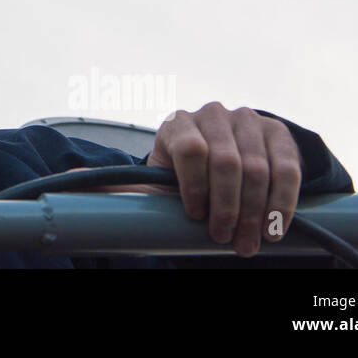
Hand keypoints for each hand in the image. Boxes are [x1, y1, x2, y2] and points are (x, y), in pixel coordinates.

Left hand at [70, 103, 303, 256]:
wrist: (229, 167)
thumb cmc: (185, 180)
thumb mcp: (154, 182)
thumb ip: (118, 185)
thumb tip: (70, 179)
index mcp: (176, 124)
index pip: (188, 148)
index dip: (195, 187)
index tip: (194, 217)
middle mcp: (212, 114)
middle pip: (227, 161)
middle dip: (228, 208)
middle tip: (226, 241)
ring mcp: (248, 119)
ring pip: (258, 167)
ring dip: (256, 212)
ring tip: (248, 242)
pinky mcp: (278, 133)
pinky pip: (288, 168)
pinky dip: (283, 201)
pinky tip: (275, 227)